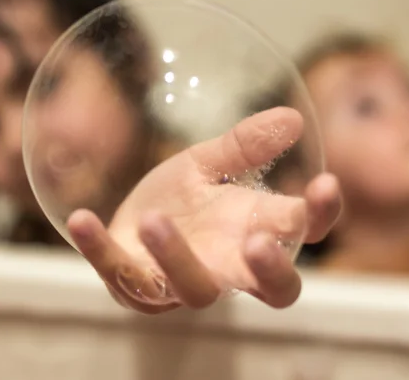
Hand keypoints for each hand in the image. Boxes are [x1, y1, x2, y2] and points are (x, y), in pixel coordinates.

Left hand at [67, 107, 340, 313]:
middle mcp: (230, 267)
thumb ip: (245, 147)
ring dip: (178, 258)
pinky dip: (102, 250)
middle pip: (275, 291)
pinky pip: (122, 276)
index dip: (320, 216)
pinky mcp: (137, 287)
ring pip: (196, 290)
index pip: (303, 234)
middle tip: (258, 240)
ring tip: (155, 218)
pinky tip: (85, 219)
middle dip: (272, 270)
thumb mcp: (207, 164)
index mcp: (256, 231)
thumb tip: (293, 118)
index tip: (323, 183)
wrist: (132, 222)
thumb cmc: (182, 199)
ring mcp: (184, 284)